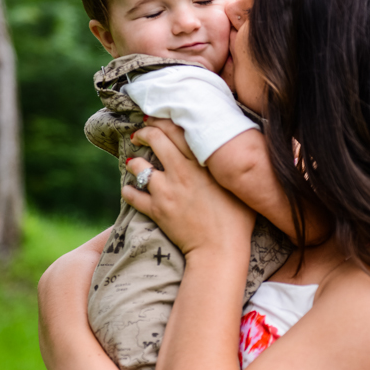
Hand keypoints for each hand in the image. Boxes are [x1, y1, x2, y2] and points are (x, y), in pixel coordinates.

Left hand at [123, 121, 255, 257]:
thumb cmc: (238, 220)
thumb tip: (236, 153)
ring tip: (133, 162)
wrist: (220, 249)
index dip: (164, 121)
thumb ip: (231, 166)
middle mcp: (181, 171)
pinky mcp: (156, 210)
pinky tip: (130, 190)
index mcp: (203, 162)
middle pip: (155, 139)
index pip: (178, 130)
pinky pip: (133, 195)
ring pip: (138, 166)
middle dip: (144, 132)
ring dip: (134, 162)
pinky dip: (129, 191)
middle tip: (139, 134)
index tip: (158, 120)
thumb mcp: (240, 186)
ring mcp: (166, 190)